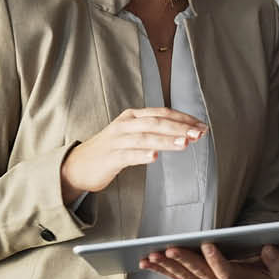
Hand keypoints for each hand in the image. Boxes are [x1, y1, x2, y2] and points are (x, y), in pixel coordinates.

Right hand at [60, 109, 207, 200]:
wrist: (78, 165)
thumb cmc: (110, 150)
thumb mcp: (131, 134)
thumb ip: (153, 131)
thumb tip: (184, 132)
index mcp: (133, 116)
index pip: (163, 113)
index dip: (183, 118)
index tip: (201, 125)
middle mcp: (126, 124)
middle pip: (157, 122)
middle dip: (180, 127)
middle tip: (199, 134)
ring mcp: (117, 141)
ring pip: (145, 137)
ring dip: (166, 140)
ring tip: (185, 143)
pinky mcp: (109, 158)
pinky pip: (128, 155)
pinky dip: (142, 155)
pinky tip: (154, 157)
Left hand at [141, 240, 278, 278]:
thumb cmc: (265, 276)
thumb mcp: (278, 270)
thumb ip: (277, 261)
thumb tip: (270, 248)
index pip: (225, 271)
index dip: (216, 259)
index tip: (207, 244)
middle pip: (199, 273)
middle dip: (183, 260)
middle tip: (169, 249)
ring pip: (184, 276)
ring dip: (166, 266)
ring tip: (151, 256)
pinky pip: (178, 278)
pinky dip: (163, 270)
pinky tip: (149, 263)